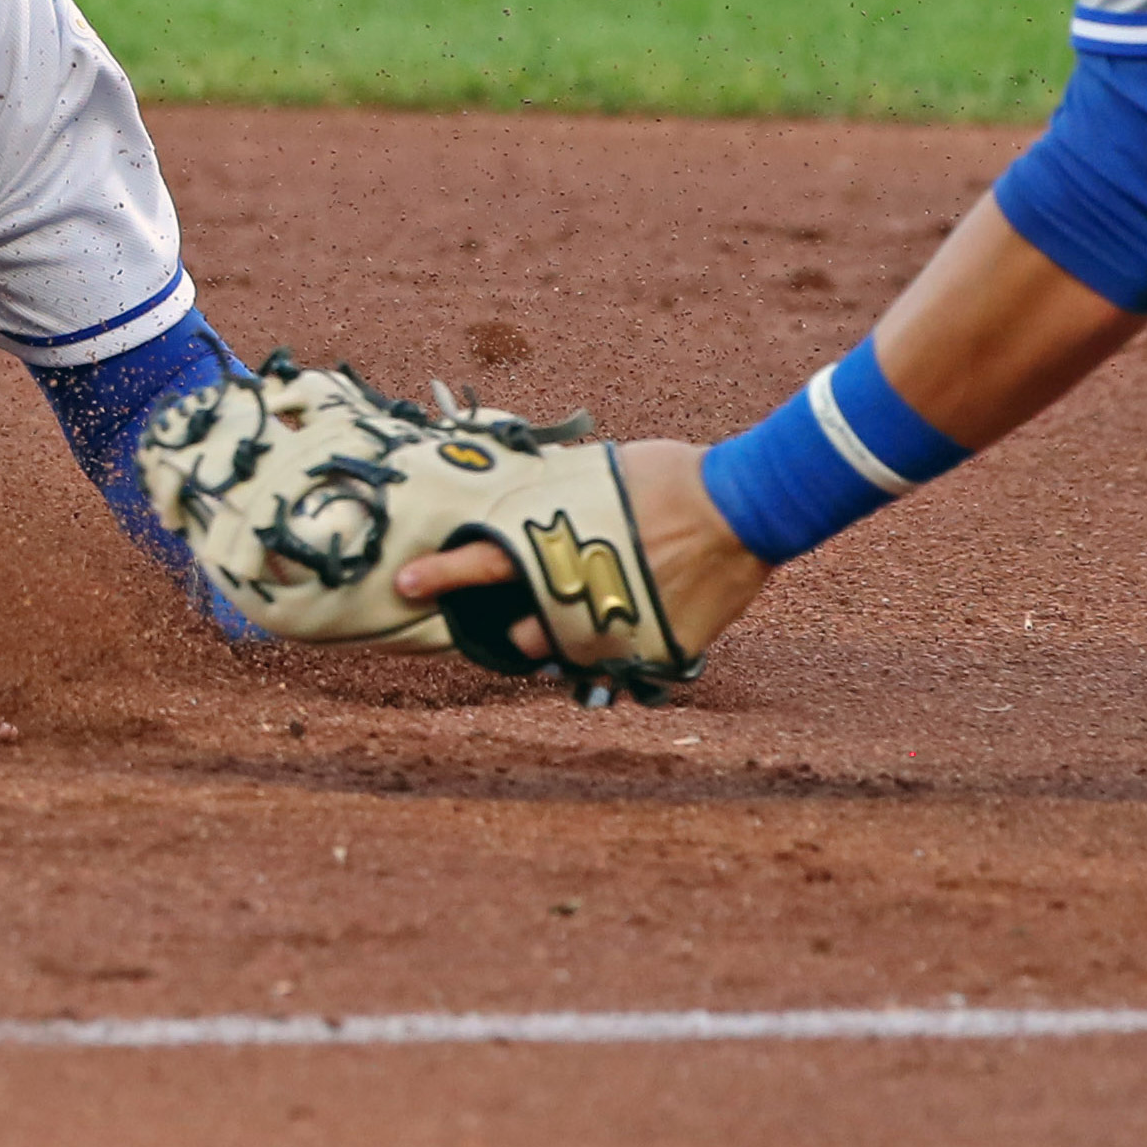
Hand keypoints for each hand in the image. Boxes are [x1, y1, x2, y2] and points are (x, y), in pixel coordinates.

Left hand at [390, 439, 771, 666]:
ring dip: (565, 643)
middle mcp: (579, 595)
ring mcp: (614, 632)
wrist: (743, 508)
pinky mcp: (651, 654)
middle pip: (523, 632)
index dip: (440, 576)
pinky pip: (617, 669)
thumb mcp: (601, 476)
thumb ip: (560, 498)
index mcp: (562, 546)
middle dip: (521, 627)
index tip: (404, 586)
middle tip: (534, 613)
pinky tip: (633, 623)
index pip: (484, 561)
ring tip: (589, 616)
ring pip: (566, 659)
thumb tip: (531, 503)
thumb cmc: (672, 478)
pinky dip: (616, 650)